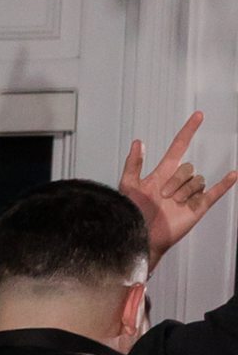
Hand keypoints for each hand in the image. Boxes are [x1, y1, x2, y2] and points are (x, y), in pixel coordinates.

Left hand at [119, 115, 237, 264]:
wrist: (140, 238)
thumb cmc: (132, 216)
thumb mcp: (128, 187)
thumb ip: (133, 164)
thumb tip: (138, 142)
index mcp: (162, 174)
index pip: (179, 147)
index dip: (188, 131)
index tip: (198, 116)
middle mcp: (177, 183)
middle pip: (188, 168)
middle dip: (177, 180)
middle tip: (163, 196)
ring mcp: (188, 195)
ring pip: (197, 181)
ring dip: (185, 192)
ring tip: (173, 204)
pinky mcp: (197, 208)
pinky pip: (214, 192)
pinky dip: (224, 184)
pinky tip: (233, 175)